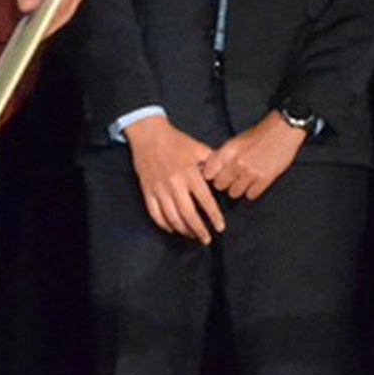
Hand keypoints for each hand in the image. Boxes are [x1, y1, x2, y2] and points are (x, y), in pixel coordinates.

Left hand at [0, 0, 87, 31]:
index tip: (50, 15)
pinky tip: (37, 30)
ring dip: (53, 21)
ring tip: (37, 35)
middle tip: (40, 32)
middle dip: (56, 14)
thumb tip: (30, 6)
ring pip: (68, 7)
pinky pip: (61, 10)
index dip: (61, 0)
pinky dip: (50, 20)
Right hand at [123, 115, 226, 242]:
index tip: (220, 227)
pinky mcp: (147, 191)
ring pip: (172, 217)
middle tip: (207, 239)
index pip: (205, 200)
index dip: (214, 216)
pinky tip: (173, 229)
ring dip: (183, 230)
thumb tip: (226, 175)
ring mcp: (159, 189)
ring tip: (192, 236)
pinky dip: (164, 224)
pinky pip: (155, 214)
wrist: (149, 135)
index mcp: (189, 173)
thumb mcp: (198, 148)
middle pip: (188, 214)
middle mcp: (174, 184)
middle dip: (199, 230)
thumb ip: (213, 162)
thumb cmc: (176, 141)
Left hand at [205, 111, 307, 200]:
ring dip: (237, 188)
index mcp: (228, 151)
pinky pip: (250, 196)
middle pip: (219, 185)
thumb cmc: (260, 133)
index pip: (208, 173)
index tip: (215, 174)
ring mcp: (251, 172)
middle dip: (224, 182)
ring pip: (233, 193)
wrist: (283, 129)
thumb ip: (223, 155)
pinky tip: (255, 182)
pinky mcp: (264, 179)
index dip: (211, 174)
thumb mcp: (236, 140)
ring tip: (244, 180)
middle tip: (231, 178)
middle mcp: (237, 163)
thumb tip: (209, 168)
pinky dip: (251, 191)